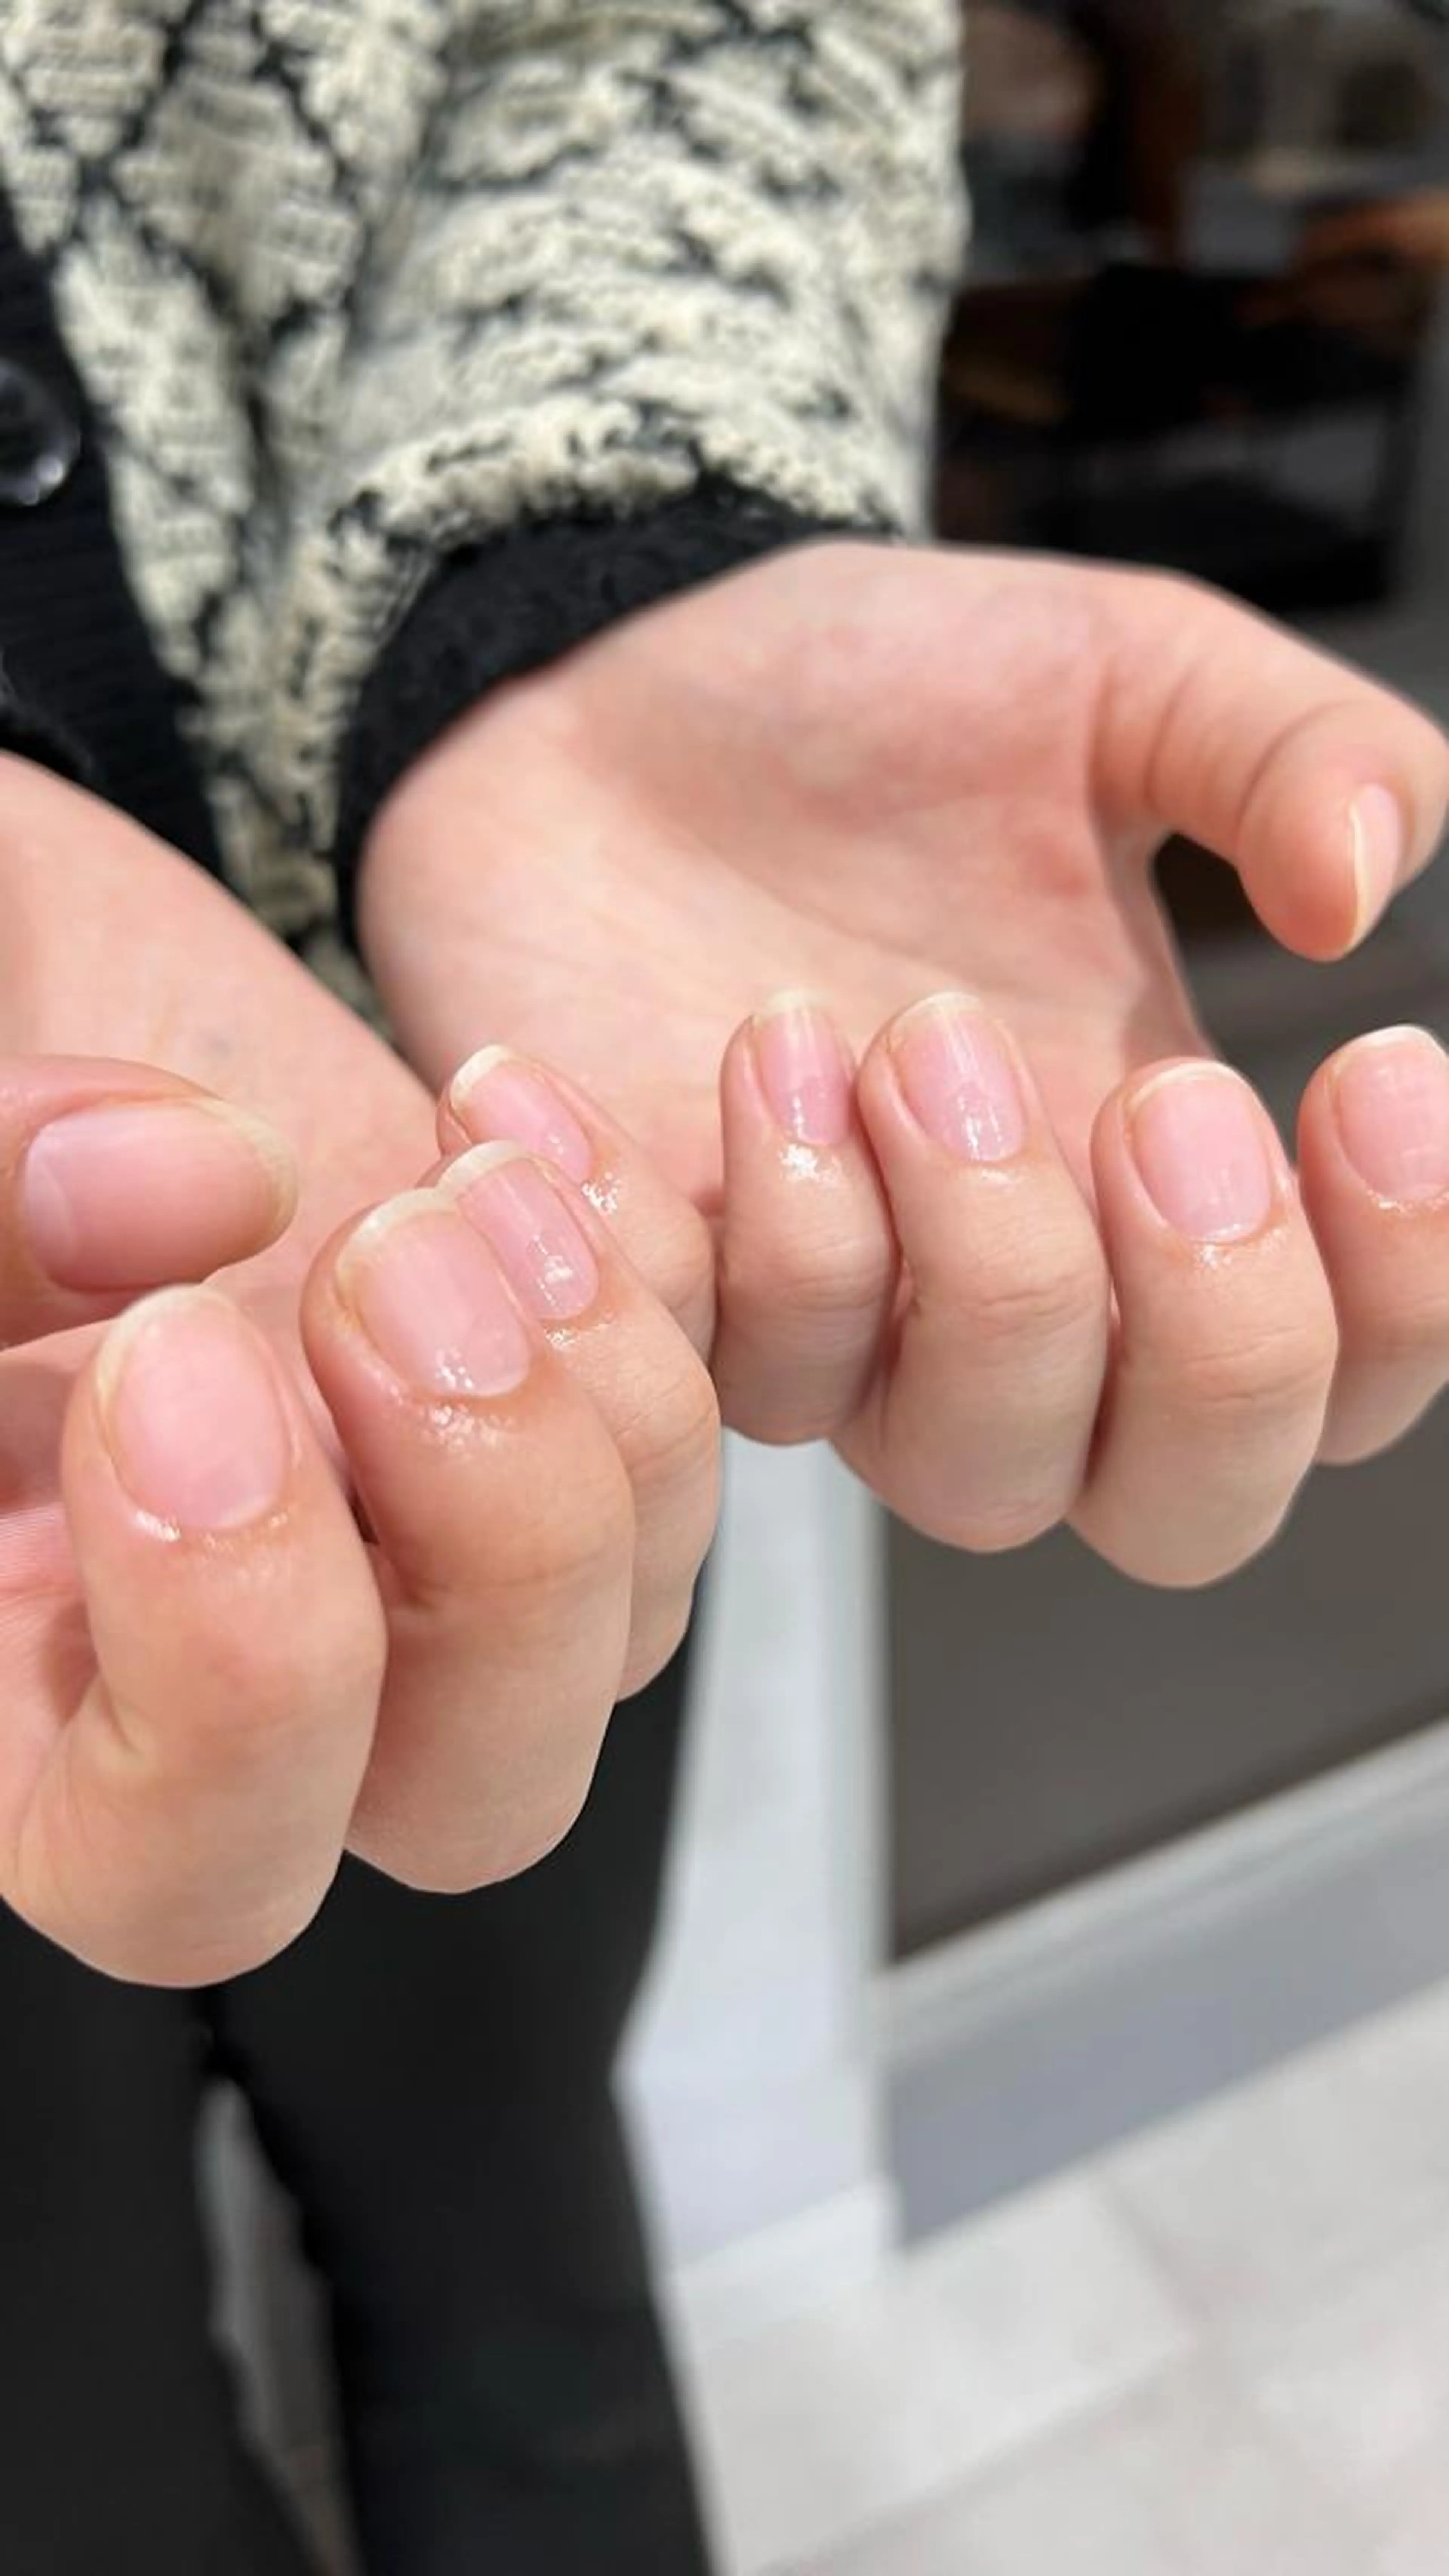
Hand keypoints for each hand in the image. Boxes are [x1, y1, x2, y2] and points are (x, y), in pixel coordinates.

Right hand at [0, 762, 716, 1981]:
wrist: (1, 958)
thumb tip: (201, 1190)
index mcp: (21, 1682)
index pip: (186, 1875)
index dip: (238, 1675)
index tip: (176, 1364)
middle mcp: (239, 1650)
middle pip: (476, 1788)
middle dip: (501, 1543)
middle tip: (388, 1266)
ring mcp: (404, 1515)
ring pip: (629, 1609)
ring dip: (602, 1390)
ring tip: (465, 1177)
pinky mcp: (527, 1374)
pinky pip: (696, 1413)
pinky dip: (657, 1265)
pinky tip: (507, 1110)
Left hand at [359, 543, 1448, 1582]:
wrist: (616, 682)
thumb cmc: (867, 703)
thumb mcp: (1117, 673)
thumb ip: (1288, 754)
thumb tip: (1372, 877)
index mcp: (1163, 1175)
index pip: (1341, 1372)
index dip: (1403, 1289)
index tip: (1374, 1064)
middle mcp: (1022, 1289)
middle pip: (1184, 1506)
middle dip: (1211, 1331)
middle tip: (1156, 1093)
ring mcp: (846, 1322)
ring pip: (972, 1465)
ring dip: (967, 1250)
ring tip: (891, 1029)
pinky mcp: (675, 1304)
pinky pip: (739, 1373)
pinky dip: (760, 1215)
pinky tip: (750, 1041)